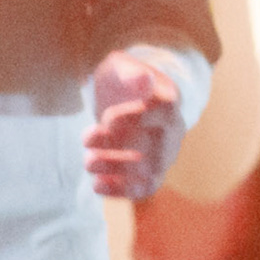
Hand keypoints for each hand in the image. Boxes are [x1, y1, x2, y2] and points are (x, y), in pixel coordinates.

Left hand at [85, 51, 186, 198]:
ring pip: (151, 170)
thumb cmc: (124, 83)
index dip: (135, 118)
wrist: (130, 101)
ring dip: (117, 169)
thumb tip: (144, 80)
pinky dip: (122, 191)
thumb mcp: (122, 68)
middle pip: (155, 143)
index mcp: (169, 100)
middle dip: (117, 145)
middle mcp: (173, 129)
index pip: (163, 111)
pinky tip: (97, 185)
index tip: (107, 119)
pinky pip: (146, 187)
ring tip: (89, 161)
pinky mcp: (153, 172)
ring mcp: (165, 153)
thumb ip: (130, 73)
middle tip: (86, 139)